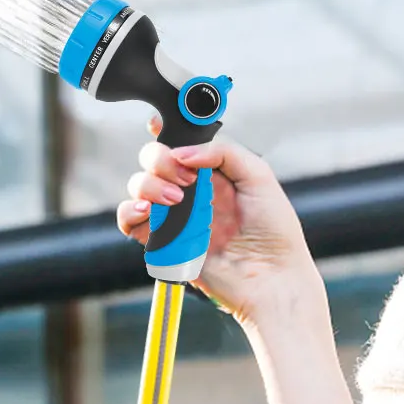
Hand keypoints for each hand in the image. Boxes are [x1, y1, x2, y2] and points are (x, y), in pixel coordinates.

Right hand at [116, 119, 313, 325]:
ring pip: (138, 186)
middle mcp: (190, 190)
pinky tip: (146, 213)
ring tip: (177, 201)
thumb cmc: (274, 231)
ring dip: (149, 185)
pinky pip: (130, 222)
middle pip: (153, 160)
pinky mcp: (163, 242)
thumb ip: (223, 151)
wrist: (270, 278)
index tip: (158, 125)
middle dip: (159, 159)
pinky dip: (129, 213)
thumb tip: (182, 153)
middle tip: (184, 177)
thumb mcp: (258, 176)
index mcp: (212, 171)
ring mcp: (175, 215)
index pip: (179, 142)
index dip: (164, 129)